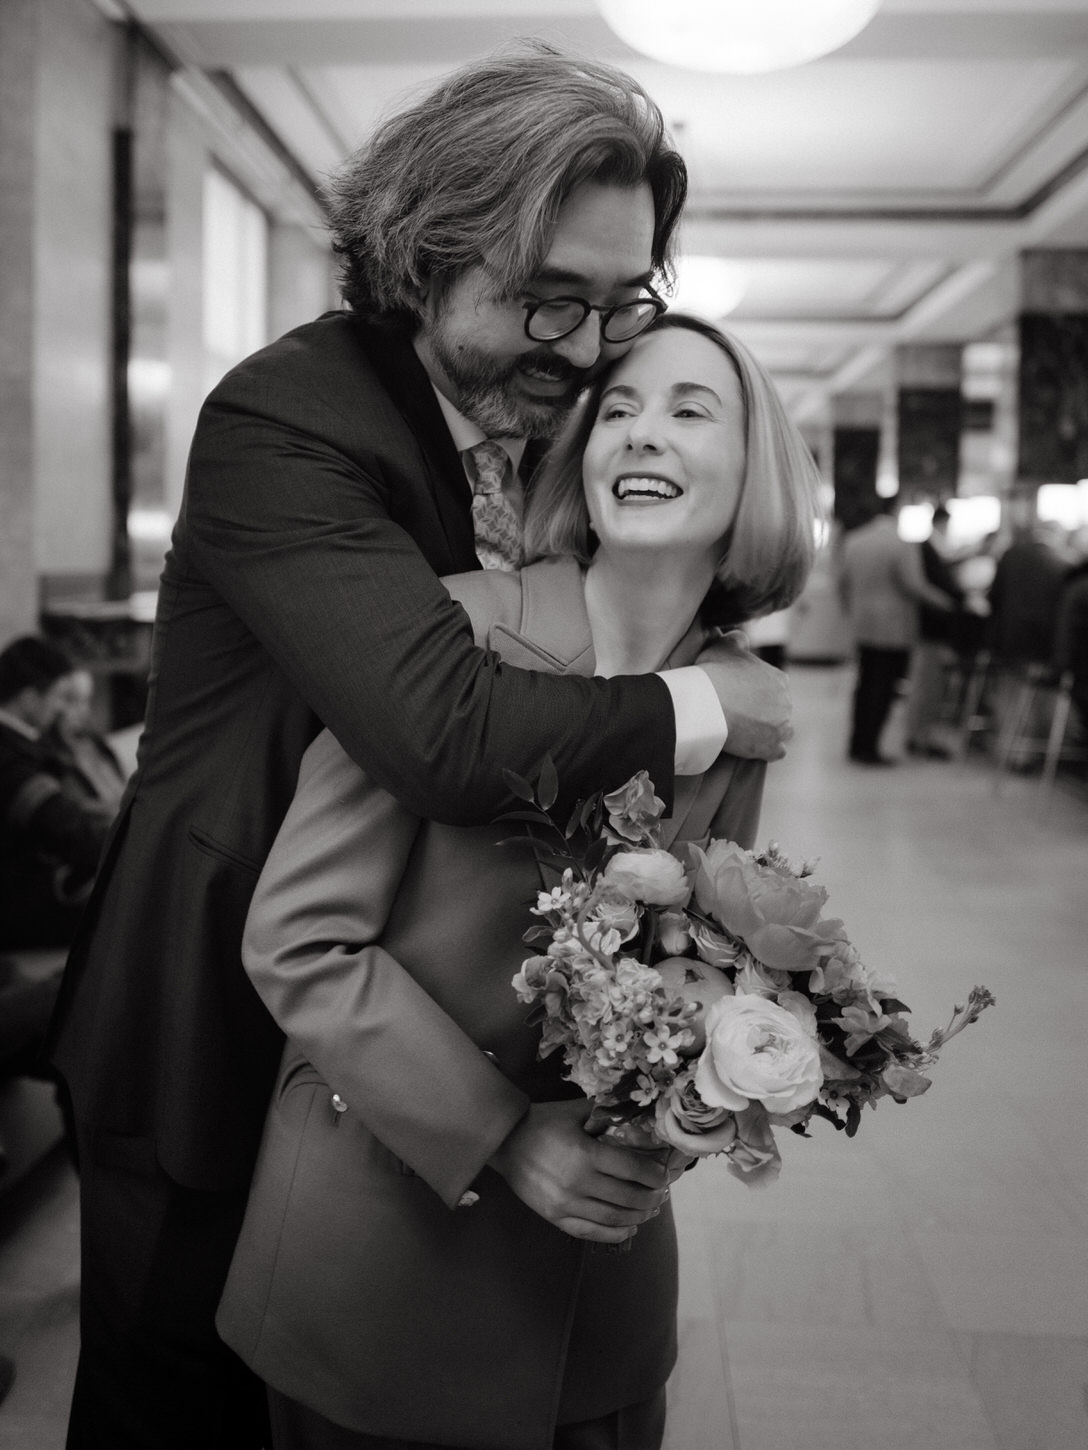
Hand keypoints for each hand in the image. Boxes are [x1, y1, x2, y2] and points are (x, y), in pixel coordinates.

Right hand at [487, 1099, 672, 1243]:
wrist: (504, 1141)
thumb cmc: (542, 1122)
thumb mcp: (575, 1111)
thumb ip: (605, 1113)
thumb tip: (637, 1116)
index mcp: (584, 1154)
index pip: (631, 1169)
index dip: (654, 1174)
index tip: (664, 1173)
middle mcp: (576, 1183)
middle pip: (627, 1198)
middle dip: (651, 1197)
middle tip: (662, 1192)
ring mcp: (565, 1204)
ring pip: (612, 1218)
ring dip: (638, 1217)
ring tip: (651, 1209)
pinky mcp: (554, 1217)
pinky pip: (591, 1232)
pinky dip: (615, 1233)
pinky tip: (629, 1227)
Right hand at [697, 633, 792, 760]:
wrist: (705, 704)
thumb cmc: (713, 674)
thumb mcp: (723, 646)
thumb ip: (735, 640)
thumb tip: (740, 638)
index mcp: (779, 679)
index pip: (775, 687)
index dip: (759, 693)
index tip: (743, 697)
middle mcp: (786, 702)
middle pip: (779, 709)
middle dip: (765, 712)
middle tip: (741, 715)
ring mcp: (781, 726)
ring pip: (782, 730)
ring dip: (770, 731)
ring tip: (748, 732)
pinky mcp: (772, 747)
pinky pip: (778, 751)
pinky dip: (768, 750)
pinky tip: (753, 747)